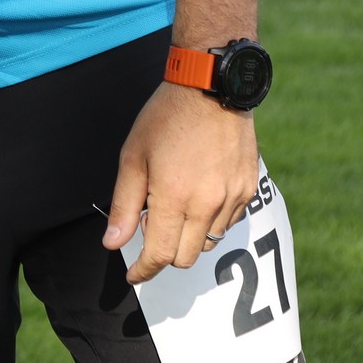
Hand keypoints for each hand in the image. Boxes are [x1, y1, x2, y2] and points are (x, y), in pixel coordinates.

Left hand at [102, 80, 261, 283]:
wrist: (211, 87)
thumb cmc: (165, 118)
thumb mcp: (132, 158)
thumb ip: (124, 206)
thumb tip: (112, 243)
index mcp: (175, 197)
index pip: (160, 255)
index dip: (144, 271)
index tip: (133, 275)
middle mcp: (208, 204)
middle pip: (186, 257)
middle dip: (165, 253)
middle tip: (151, 224)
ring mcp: (233, 197)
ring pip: (209, 241)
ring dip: (189, 236)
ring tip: (174, 203)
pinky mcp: (250, 188)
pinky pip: (229, 222)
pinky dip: (210, 220)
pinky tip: (198, 194)